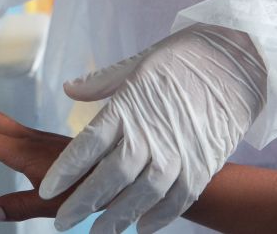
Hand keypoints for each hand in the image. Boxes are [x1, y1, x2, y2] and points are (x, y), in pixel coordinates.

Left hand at [39, 23, 267, 233]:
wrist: (230, 64)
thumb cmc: (177, 61)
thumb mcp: (133, 66)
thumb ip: (98, 84)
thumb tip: (69, 89)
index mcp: (126, 109)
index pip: (87, 147)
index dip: (65, 171)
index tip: (46, 190)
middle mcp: (149, 135)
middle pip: (110, 177)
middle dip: (83, 202)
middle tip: (62, 220)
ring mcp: (178, 153)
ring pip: (142, 195)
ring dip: (118, 216)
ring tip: (99, 230)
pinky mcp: (202, 164)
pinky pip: (178, 198)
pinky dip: (159, 216)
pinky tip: (141, 226)